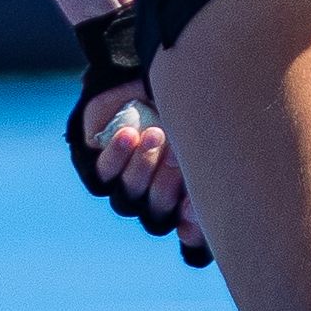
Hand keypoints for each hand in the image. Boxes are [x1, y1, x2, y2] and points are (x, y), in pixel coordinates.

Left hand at [73, 80, 208, 263]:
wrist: (144, 76)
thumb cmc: (187, 104)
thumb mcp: (203, 129)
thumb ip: (210, 160)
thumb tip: (203, 205)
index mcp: (187, 199)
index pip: (192, 234)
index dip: (192, 228)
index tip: (195, 206)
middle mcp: (156, 200)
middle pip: (156, 212)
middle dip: (166, 182)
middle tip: (176, 150)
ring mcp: (127, 187)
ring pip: (128, 197)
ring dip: (142, 167)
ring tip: (153, 134)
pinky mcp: (101, 170)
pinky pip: (104, 175)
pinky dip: (117, 156)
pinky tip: (129, 135)